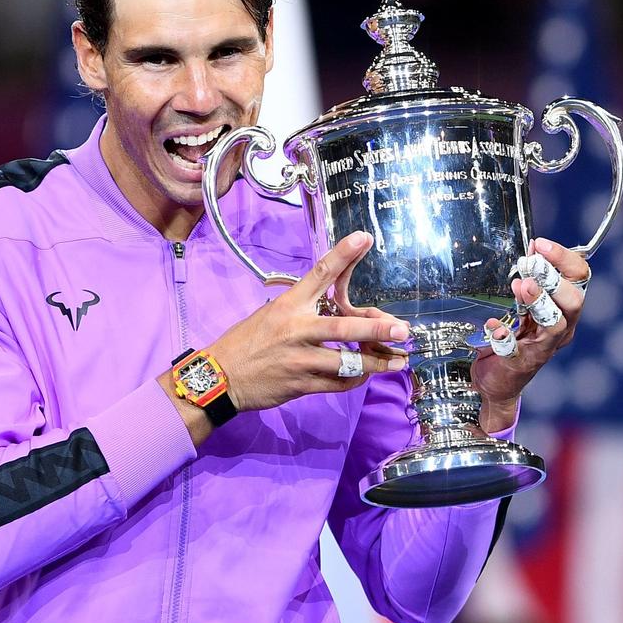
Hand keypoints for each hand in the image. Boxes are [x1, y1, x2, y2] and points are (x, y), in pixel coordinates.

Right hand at [165, 232, 410, 429]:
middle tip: (403, 329)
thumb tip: (334, 305)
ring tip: (396, 361)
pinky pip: (338, 383)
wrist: (220, 377)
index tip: (364, 237)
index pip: (319, 274)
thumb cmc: (247, 341)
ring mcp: (299, 359)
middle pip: (344, 327)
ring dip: (376, 363)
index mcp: (289, 305)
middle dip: (377, 329)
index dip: (343, 255)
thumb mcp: (270, 314)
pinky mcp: (301, 384)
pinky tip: (365, 375)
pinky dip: (355, 379)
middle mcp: (296, 329)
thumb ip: (302, 309)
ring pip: (347, 362)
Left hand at [470, 239, 590, 424]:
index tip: (540, 244)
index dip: (565, 258)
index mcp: (565, 307)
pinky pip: (516, 350)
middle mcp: (562, 327)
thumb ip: (531, 278)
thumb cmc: (514, 335)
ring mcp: (544, 347)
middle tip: (532, 265)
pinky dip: (504, 336)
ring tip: (521, 286)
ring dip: (540, 302)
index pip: (580, 278)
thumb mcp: (523, 303)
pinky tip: (493, 325)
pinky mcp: (522, 363)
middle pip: (575, 301)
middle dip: (555, 280)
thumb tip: (533, 248)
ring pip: (555, 324)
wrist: (498, 380)